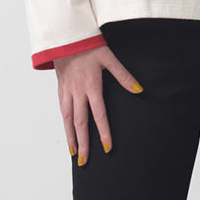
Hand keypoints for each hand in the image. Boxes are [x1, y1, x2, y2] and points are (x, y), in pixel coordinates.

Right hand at [54, 45, 142, 164]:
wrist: (66, 37)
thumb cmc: (89, 46)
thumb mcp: (109, 58)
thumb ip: (124, 76)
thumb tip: (139, 90)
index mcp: (91, 86)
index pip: (99, 115)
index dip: (103, 132)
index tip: (107, 148)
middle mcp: (77, 92)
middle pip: (80, 123)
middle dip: (83, 144)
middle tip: (84, 161)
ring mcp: (67, 92)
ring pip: (68, 119)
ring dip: (71, 137)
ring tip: (74, 153)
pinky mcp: (61, 89)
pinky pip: (62, 111)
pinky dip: (65, 124)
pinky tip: (68, 132)